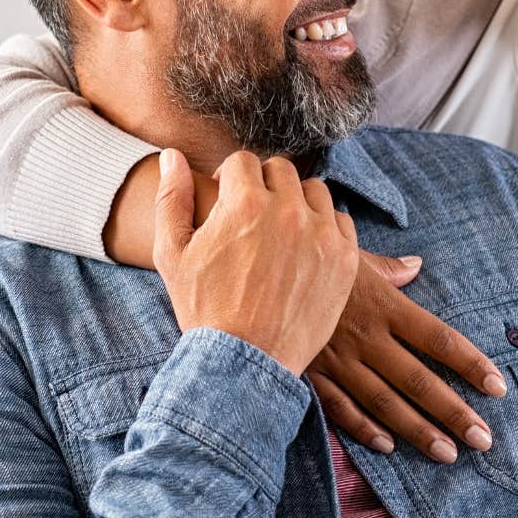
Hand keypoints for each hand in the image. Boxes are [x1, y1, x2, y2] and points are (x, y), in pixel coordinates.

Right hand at [153, 149, 359, 374]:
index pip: (243, 161)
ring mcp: (321, 234)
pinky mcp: (345, 259)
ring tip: (280, 231)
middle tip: (253, 216)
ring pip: (314, 191)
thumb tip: (172, 156)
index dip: (230, 179)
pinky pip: (340, 221)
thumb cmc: (203, 308)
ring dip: (296, 202)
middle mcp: (287, 210)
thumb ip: (172, 198)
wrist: (245, 361)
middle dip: (263, 186)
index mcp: (244, 202)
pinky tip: (305, 249)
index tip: (228, 200)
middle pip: (280, 170)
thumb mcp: (172, 253)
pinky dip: (323, 228)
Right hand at [307, 252, 506, 462]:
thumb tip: (416, 266)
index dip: (470, 364)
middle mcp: (366, 337)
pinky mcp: (311, 374)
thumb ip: (388, 268)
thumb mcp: (351, 255)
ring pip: (385, 402)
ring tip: (448, 454)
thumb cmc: (309, 260)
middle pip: (418, 380)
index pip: (438, 339)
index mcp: (384, 305)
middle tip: (483, 439)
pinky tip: (389, 447)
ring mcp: (338, 359)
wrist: (256, 271)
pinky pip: (340, 408)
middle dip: (454, 413)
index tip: (497, 387)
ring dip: (418, 431)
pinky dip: (364, 429)